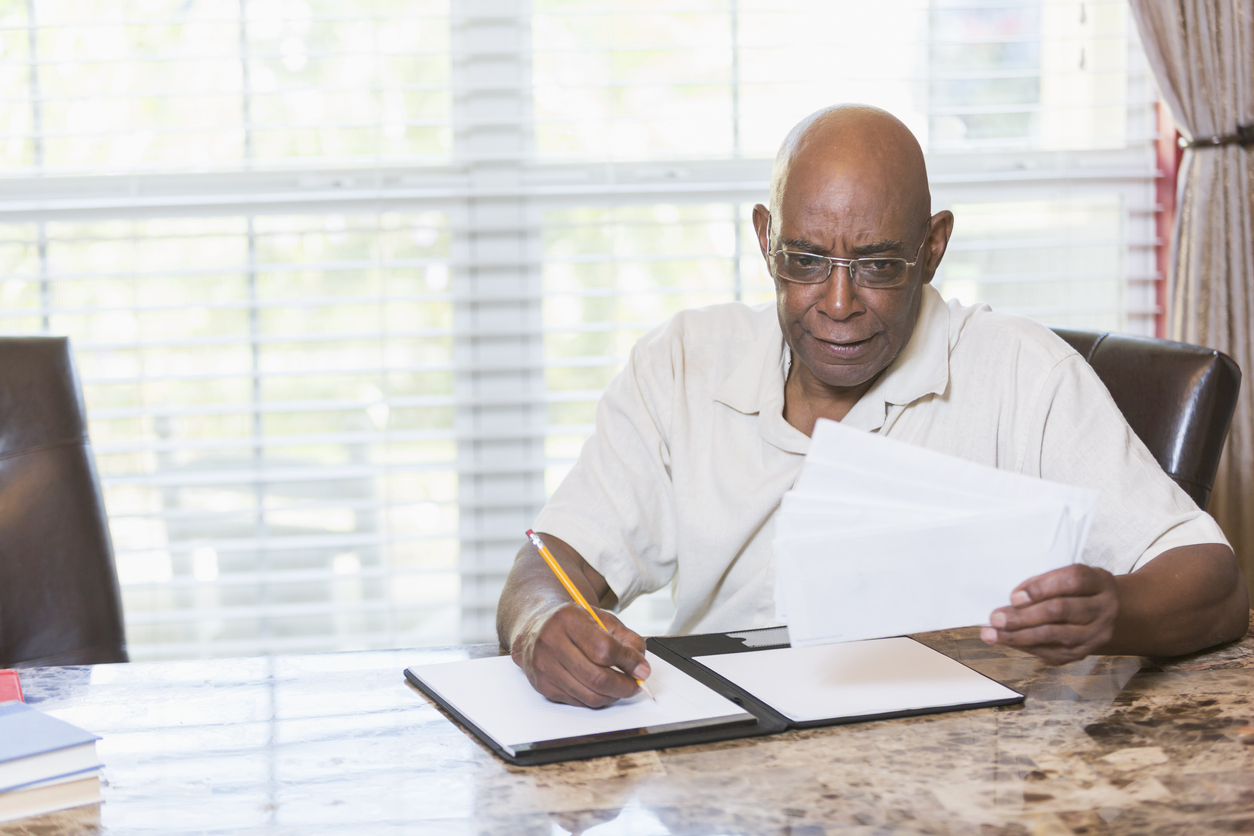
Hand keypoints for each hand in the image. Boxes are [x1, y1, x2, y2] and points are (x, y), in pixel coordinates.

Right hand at [510, 603, 649, 707]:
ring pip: (589, 695)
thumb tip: (641, 668)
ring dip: (612, 696)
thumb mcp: (602, 619)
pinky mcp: (542, 685)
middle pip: (596, 678)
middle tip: (636, 685)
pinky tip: (600, 688)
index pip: (604, 649)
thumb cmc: (573, 622)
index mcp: (568, 619)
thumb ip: (626, 639)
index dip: (628, 662)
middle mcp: (551, 642)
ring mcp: (544, 666)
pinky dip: (595, 698)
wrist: (536, 627)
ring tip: (620, 686)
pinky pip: (578, 701)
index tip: (642, 670)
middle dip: (624, 686)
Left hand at [980, 564, 1118, 664]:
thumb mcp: (1070, 576)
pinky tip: (1007, 641)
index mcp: (1099, 582)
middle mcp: (1102, 609)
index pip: (1072, 581)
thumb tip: (1012, 599)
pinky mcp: (1083, 653)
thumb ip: (1045, 583)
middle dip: (1023, 616)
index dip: (1041, 588)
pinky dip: (1025, 646)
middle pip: (1060, 610)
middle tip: (996, 617)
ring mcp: (1095, 634)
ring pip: (1053, 635)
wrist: (1111, 613)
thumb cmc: (1081, 590)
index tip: (1014, 596)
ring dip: (1018, 636)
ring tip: (992, 634)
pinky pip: (1051, 652)